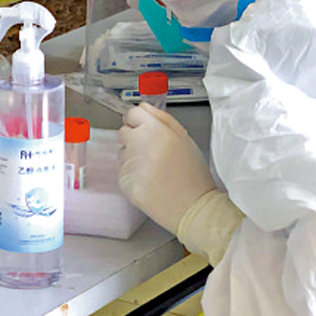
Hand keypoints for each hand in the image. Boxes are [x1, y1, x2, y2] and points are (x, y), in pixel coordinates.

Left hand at [117, 103, 216, 234]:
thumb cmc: (193, 175)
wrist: (193, 208)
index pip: (132, 113)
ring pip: (122, 153)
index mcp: (155, 130)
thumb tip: (143, 107)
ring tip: (154, 169)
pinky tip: (149, 182)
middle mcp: (138, 143)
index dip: (138, 121)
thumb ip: (162, 118)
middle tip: (153, 152)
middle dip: (134, 138)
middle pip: (123, 131)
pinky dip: (132, 175)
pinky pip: (123, 171)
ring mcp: (129, 163)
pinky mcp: (124, 181)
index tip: (144, 128)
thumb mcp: (185, 139)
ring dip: (133, 157)